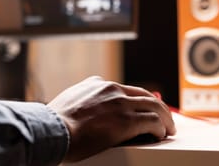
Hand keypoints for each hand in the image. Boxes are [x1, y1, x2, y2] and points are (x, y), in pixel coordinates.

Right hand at [47, 76, 175, 161]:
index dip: (140, 100)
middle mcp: (112, 89)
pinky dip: (160, 128)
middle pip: (145, 96)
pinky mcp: (126, 121)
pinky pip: (152, 122)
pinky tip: (160, 134)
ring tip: (168, 129)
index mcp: (99, 84)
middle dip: (157, 107)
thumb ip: (84, 96)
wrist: (51, 130)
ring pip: (153, 107)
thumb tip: (85, 101)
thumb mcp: (70, 98)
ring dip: (164, 119)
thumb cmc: (55, 122)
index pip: (128, 90)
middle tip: (164, 118)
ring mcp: (120, 104)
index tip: (145, 108)